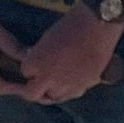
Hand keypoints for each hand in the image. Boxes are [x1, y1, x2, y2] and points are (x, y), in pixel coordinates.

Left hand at [9, 9, 123, 104]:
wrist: (98, 26)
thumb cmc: (71, 25)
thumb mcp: (47, 38)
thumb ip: (39, 53)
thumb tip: (36, 59)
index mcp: (34, 63)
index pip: (25, 72)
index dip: (30, 67)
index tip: (36, 61)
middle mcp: (47, 78)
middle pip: (32, 94)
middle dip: (31, 89)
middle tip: (34, 83)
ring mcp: (65, 85)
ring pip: (52, 97)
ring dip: (51, 91)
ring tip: (54, 83)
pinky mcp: (83, 86)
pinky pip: (71, 94)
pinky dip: (69, 90)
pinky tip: (71, 82)